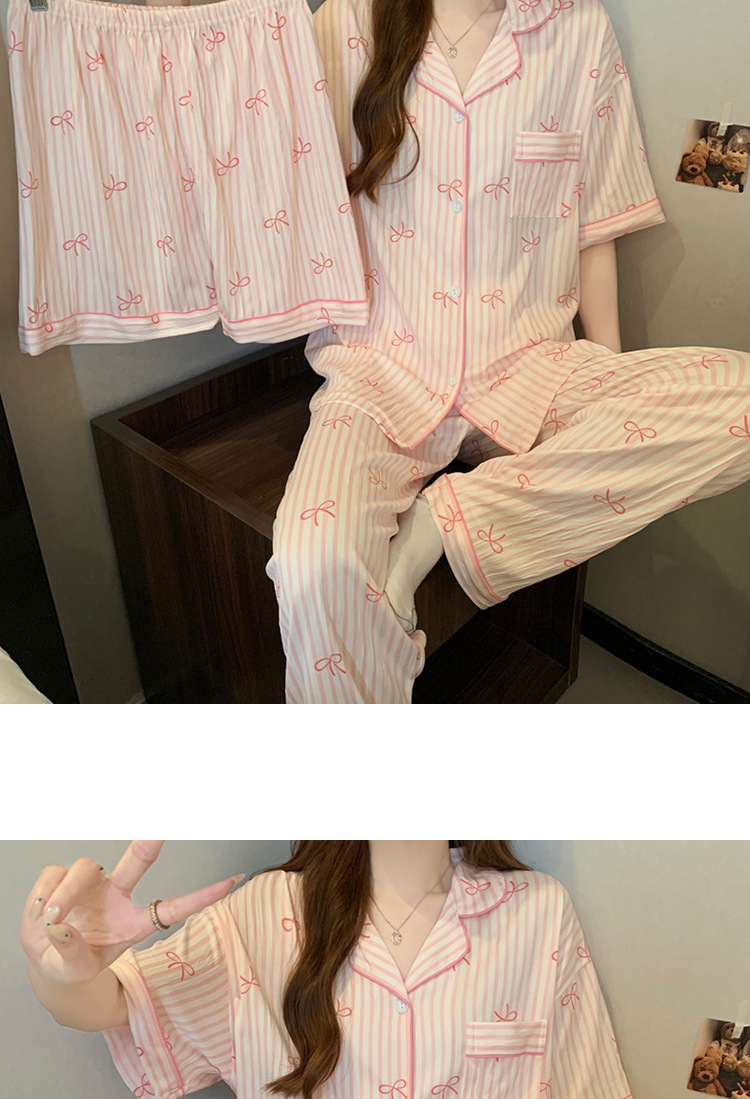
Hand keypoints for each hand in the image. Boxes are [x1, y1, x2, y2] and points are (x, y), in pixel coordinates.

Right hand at [20, 840, 243, 985]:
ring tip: (54, 918)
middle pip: (140, 858)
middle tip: (163, 825)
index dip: (203, 896)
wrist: (44, 959)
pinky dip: (44, 894)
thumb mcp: (75, 971)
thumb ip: (72, 955)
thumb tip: (61, 927)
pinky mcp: (63, 874)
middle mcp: (116, 893)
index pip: (174, 907)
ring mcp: (91, 882)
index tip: (233, 881)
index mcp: (134, 921)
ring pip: (85, 868)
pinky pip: (54, 873)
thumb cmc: (71, 963)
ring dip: (67, 892)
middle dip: (152, 839)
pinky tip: (42, 911)